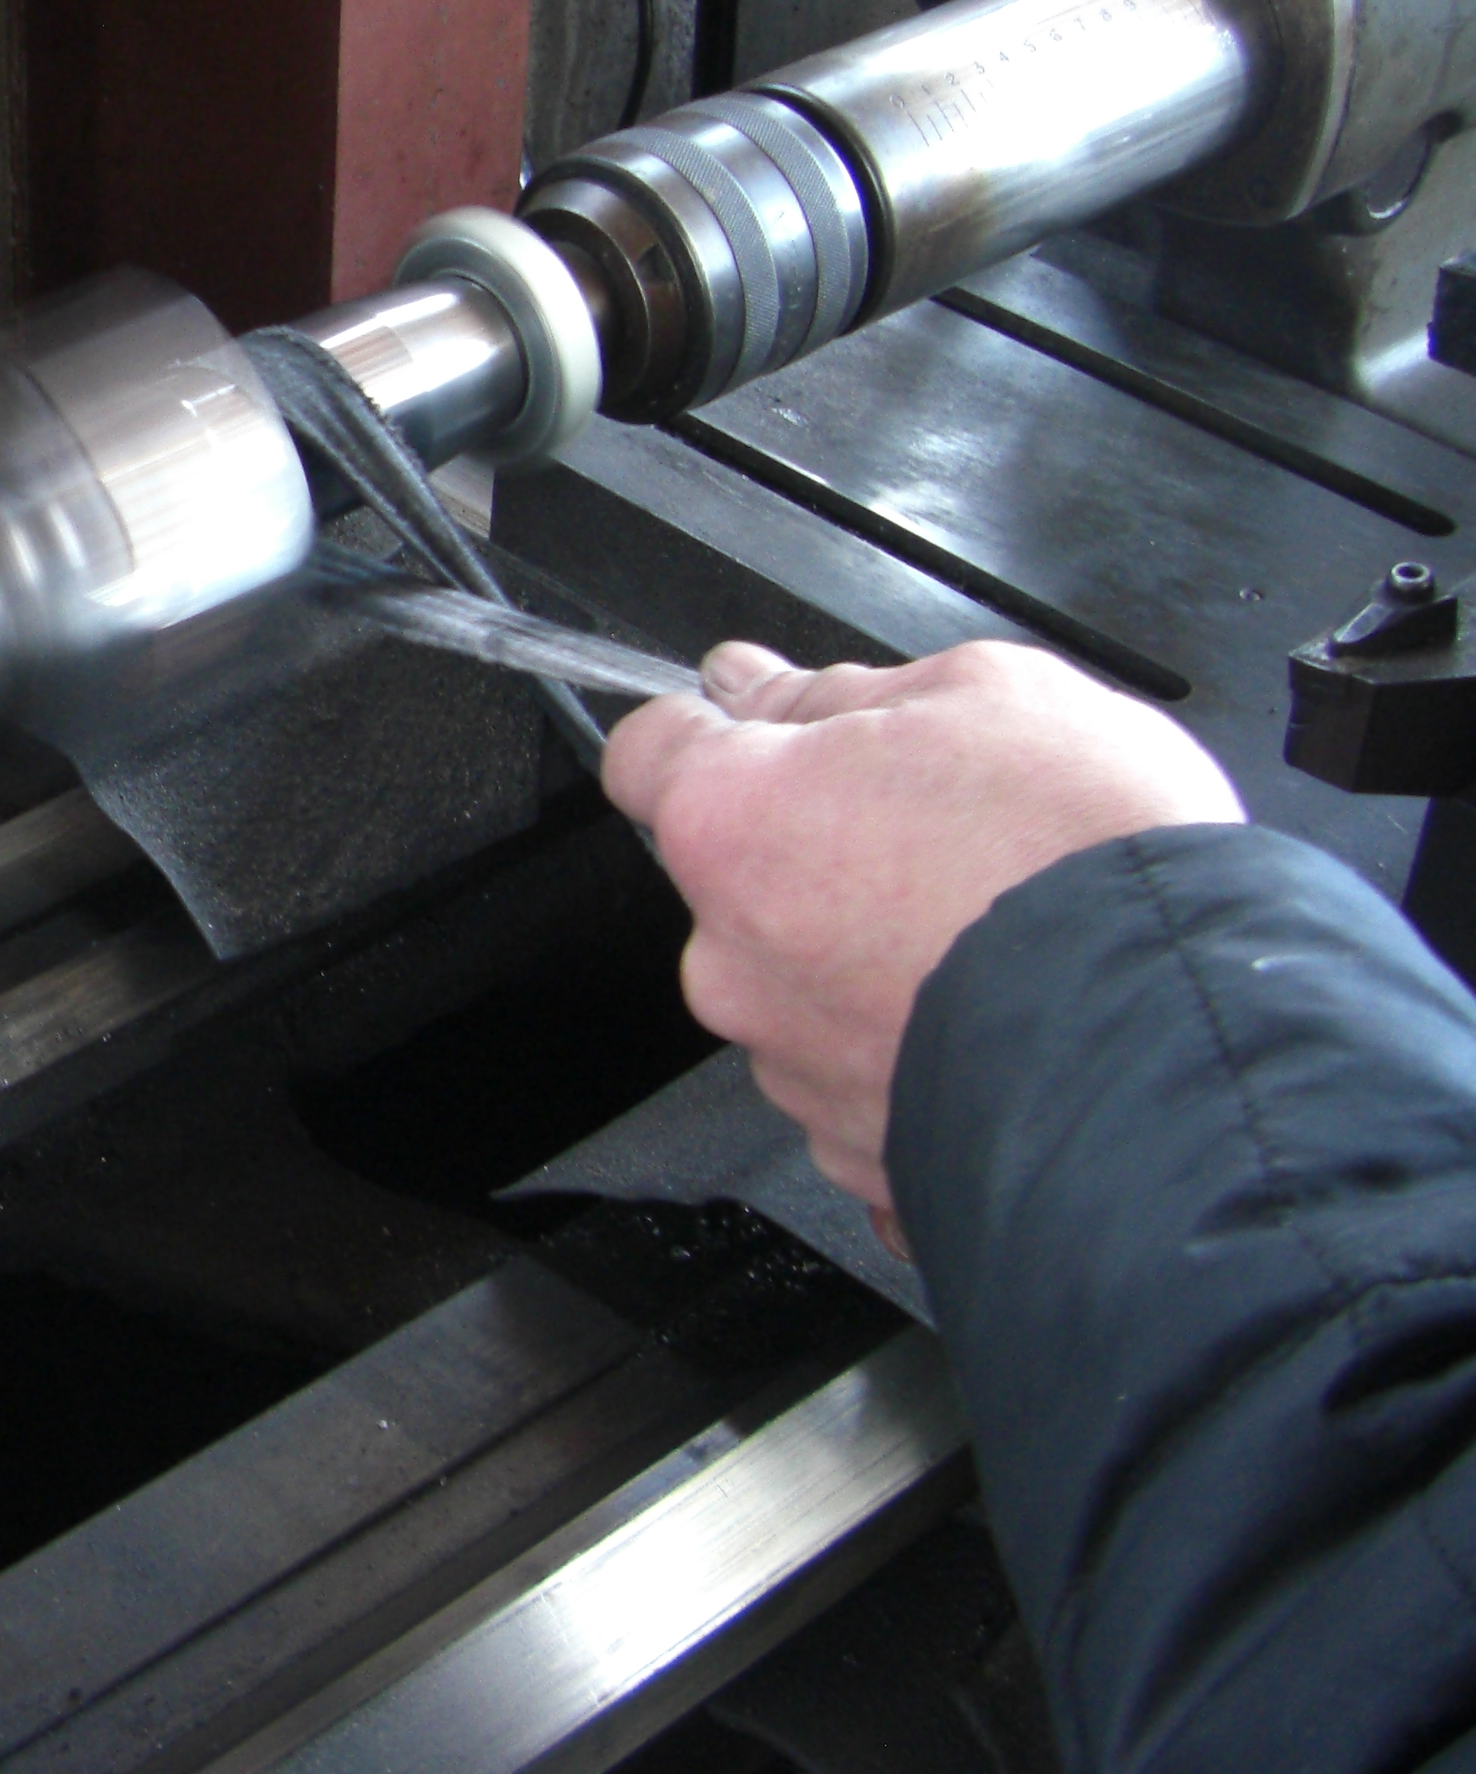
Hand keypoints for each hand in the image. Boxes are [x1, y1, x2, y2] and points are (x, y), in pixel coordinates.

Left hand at [601, 639, 1242, 1214]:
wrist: (1186, 1047)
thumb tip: (761, 685)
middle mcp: (732, 955)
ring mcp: (789, 1064)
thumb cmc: (1090, 862)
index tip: (755, 729)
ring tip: (993, 944)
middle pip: (738, 883)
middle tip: (940, 843)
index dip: (704, 732)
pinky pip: (865, 1083)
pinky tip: (998, 1028)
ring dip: (868, 962)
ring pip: (803, 987)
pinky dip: (916, 1055)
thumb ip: (841, 691)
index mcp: (736, 822)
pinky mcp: (855, 1150)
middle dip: (816, 857)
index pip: (649, 753)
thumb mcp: (984, 695)